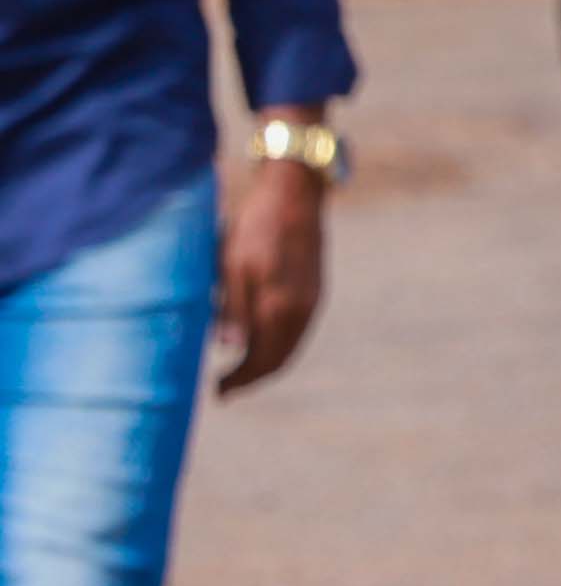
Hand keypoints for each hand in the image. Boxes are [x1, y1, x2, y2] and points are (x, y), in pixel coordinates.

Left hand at [211, 153, 327, 395]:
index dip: (240, 380)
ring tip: (241, 366)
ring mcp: (311, 300)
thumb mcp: (232, 265)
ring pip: (290, 345)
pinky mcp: (315, 288)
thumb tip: (229, 348)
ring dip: (267, 361)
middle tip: (227, 387)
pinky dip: (279, 342)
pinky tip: (262, 335)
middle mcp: (301, 310)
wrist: (294, 193)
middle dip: (253, 376)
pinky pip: (297, 329)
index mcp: (279, 308)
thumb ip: (233, 309)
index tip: (219, 392)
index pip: (261, 360)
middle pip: (279, 359)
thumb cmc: (254, 227)